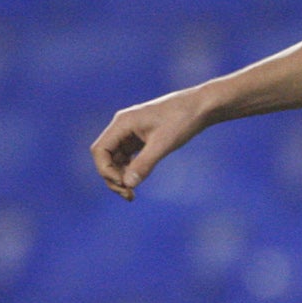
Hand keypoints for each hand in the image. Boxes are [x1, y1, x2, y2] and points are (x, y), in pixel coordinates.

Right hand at [90, 89, 212, 199]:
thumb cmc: (182, 120)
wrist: (201, 106)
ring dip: (121, 176)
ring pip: (116, 158)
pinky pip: (128, 156)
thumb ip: (144, 164)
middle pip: (106, 156)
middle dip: (113, 177)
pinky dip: (130, 170)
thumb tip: (128, 185)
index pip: (100, 150)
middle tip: (128, 196)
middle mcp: (122, 126)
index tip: (123, 184)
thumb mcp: (163, 144)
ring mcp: (131, 132)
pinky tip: (138, 181)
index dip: (106, 170)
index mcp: (122, 123)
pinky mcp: (141, 137)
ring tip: (132, 195)